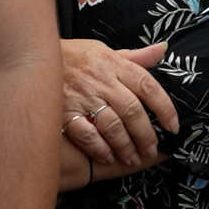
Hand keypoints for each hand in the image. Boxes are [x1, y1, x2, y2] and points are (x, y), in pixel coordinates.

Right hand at [60, 39, 177, 166]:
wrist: (34, 55)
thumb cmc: (74, 56)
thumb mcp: (104, 50)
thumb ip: (134, 56)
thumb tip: (162, 50)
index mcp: (114, 65)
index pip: (147, 86)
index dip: (165, 108)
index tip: (173, 127)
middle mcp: (101, 81)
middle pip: (132, 111)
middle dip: (146, 135)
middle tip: (152, 150)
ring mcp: (82, 97)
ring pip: (112, 125)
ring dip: (126, 146)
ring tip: (132, 158)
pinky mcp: (64, 111)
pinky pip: (86, 134)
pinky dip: (99, 148)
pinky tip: (108, 157)